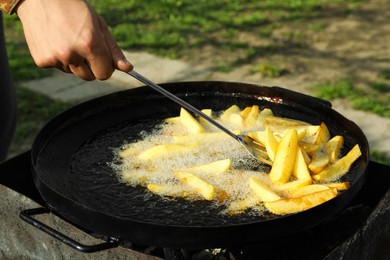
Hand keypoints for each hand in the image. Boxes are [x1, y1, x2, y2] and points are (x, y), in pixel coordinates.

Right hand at [16, 0, 132, 79]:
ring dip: (74, 62)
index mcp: (89, 44)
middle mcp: (71, 54)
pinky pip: (58, 67)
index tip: (103, 59)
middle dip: (91, 66)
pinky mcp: (42, 61)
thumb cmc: (75, 10)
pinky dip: (59, 58)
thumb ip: (113, 50)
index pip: (104, 74)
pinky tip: (55, 40)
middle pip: (90, 77)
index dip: (105, 67)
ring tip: (67, 39)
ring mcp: (54, 58)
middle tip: (84, 46)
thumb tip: (128, 69)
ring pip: (74, 72)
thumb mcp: (99, 27)